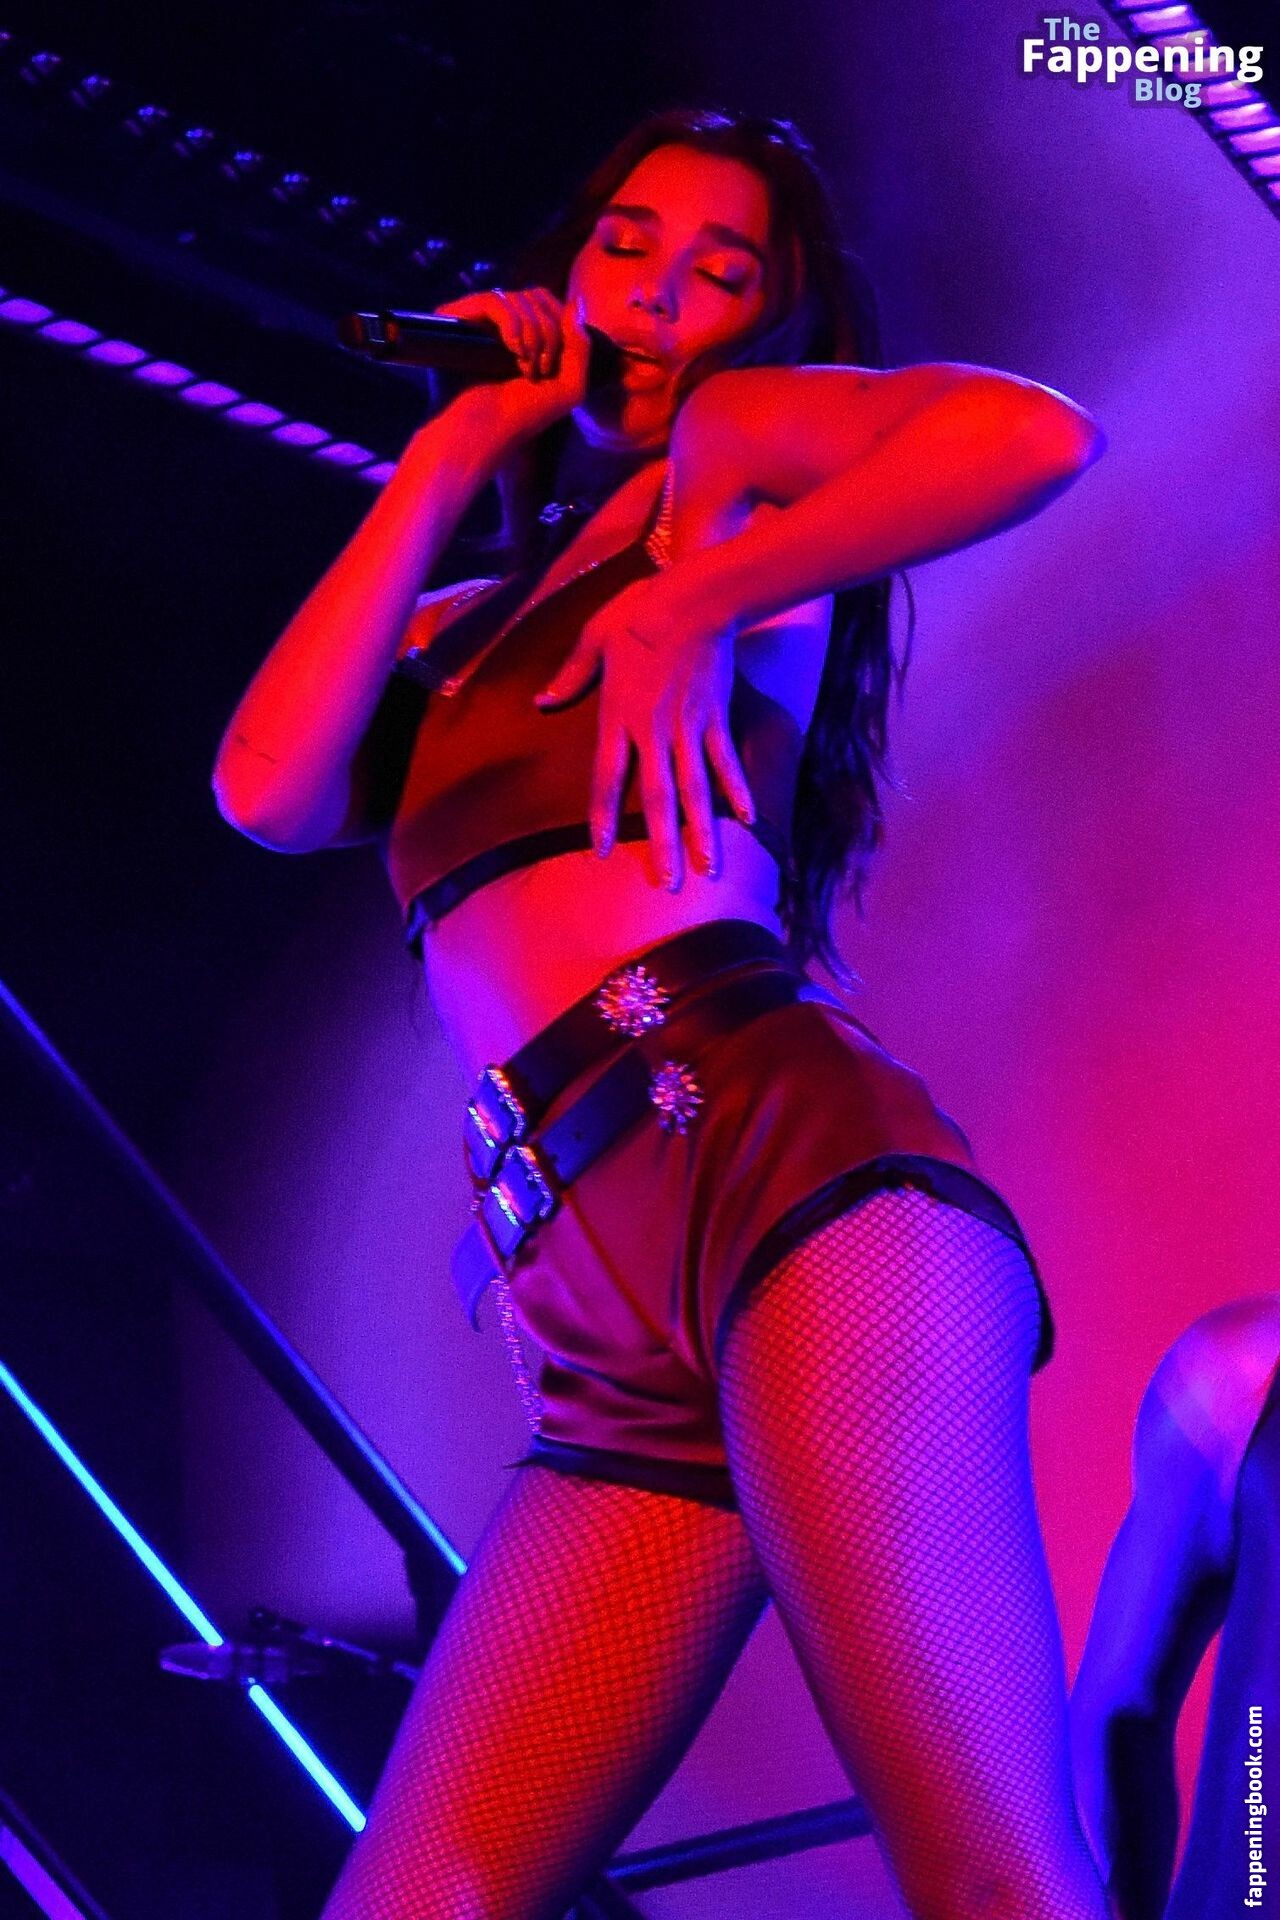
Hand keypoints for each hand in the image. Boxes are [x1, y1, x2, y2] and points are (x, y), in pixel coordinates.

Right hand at [432, 287, 590, 446]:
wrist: (483, 434)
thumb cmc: (522, 416)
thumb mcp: (570, 386)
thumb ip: (580, 344)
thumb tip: (575, 301)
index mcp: (522, 333)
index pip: (546, 302)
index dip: (560, 325)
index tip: (553, 366)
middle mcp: (498, 322)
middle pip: (535, 296)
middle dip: (549, 332)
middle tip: (540, 370)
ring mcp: (476, 319)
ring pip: (517, 297)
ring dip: (533, 334)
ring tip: (525, 368)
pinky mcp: (455, 319)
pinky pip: (493, 299)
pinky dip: (512, 322)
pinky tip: (513, 350)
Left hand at [533, 572, 755, 889]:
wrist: (694, 596)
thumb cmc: (638, 611)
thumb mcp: (593, 639)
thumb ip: (571, 676)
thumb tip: (541, 701)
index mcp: (616, 717)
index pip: (606, 779)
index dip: (603, 817)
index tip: (600, 851)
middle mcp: (652, 731)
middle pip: (656, 799)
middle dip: (662, 846)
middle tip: (669, 885)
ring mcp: (688, 728)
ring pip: (694, 790)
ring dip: (701, 832)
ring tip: (708, 869)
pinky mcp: (715, 717)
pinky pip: (726, 761)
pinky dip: (737, 791)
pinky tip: (747, 821)